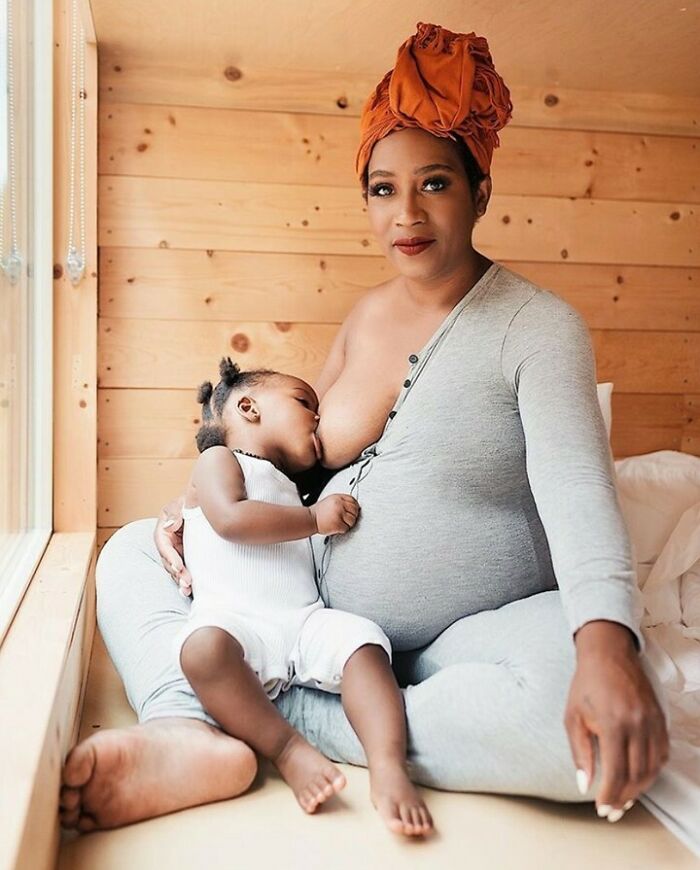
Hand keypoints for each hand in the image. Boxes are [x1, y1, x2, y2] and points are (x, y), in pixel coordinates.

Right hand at [154, 495, 192, 596]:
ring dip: (180, 580)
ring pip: (174, 569)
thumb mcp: (182, 503)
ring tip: (187, 590)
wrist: (203, 506)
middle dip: (177, 574)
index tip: (179, 567)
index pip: (164, 546)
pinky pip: (182, 570)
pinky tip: (190, 591)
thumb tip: (168, 526)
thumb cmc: (191, 502)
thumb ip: (176, 513)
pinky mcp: (184, 557)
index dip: (170, 558)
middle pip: (168, 561)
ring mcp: (175, 552)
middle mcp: (167, 543)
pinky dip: (185, 580)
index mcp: (163, 530)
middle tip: (187, 584)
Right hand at [309, 494, 359, 535]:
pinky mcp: (337, 524)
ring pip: (352, 520)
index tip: (353, 511)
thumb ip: (342, 502)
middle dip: (352, 516)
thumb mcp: (331, 501)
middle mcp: (339, 505)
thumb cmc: (319, 512)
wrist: (310, 518)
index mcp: (338, 498)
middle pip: (355, 511)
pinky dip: (343, 529)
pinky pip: (346, 528)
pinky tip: (337, 527)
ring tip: (340, 523)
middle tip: (346, 519)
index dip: (354, 507)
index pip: (353, 501)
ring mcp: (339, 514)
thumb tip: (354, 506)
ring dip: (348, 524)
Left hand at [565, 621, 668, 820]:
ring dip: (640, 788)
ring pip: (653, 768)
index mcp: (614, 724)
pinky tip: (640, 777)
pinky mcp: (660, 718)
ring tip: (624, 798)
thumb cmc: (586, 683)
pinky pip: (662, 753)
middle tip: (612, 810)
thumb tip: (584, 785)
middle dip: (624, 797)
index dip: (610, 795)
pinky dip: (653, 770)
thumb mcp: (573, 717)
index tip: (602, 808)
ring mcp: (653, 721)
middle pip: (637, 775)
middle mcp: (638, 724)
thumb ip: (580, 753)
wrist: (608, 653)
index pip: (617, 772)